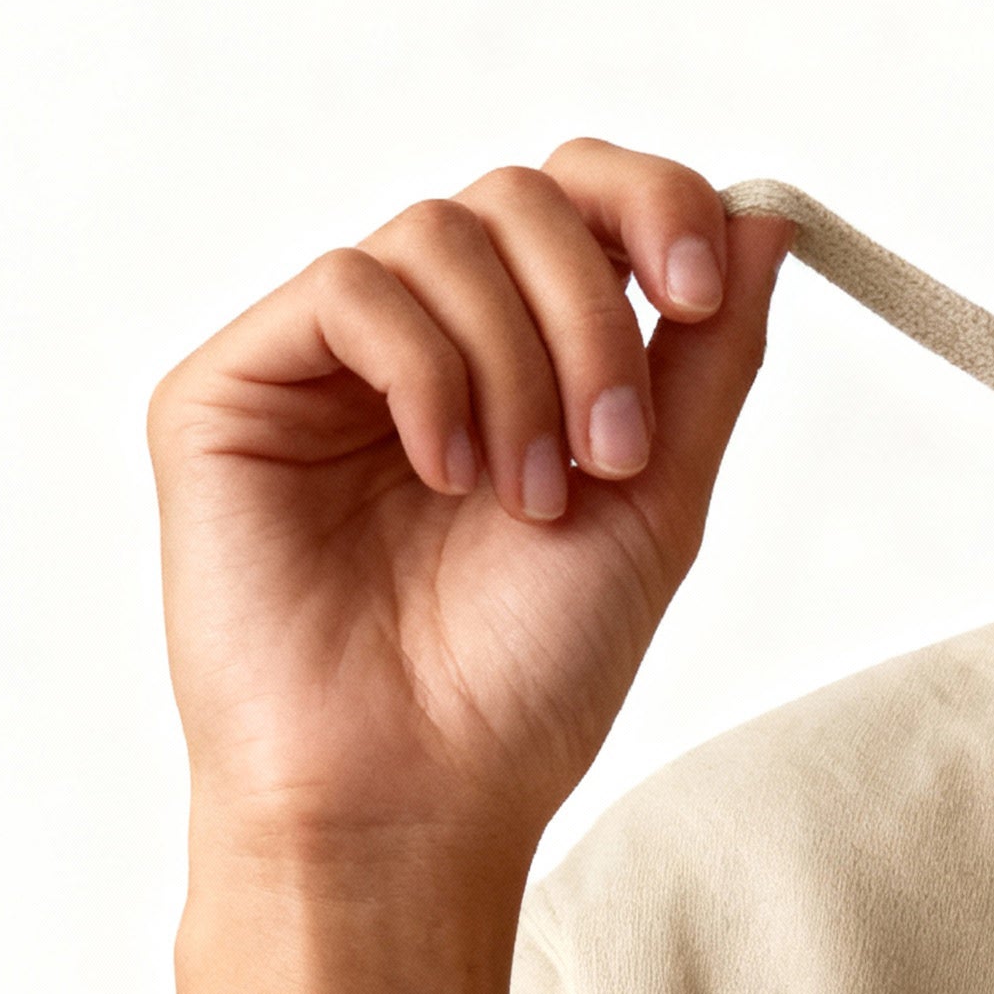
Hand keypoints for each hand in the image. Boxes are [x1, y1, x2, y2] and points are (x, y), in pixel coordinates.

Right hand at [153, 140, 781, 993]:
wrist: (416, 796)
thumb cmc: (522, 680)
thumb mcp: (658, 500)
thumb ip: (709, 355)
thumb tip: (765, 217)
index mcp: (517, 357)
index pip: (579, 200)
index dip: (651, 205)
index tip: (701, 289)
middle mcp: (418, 343)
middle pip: (518, 197)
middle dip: (593, 310)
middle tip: (613, 448)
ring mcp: (318, 364)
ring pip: (438, 232)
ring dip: (518, 363)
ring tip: (526, 496)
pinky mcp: (228, 390)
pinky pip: (349, 288)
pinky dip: (425, 369)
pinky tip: (444, 472)